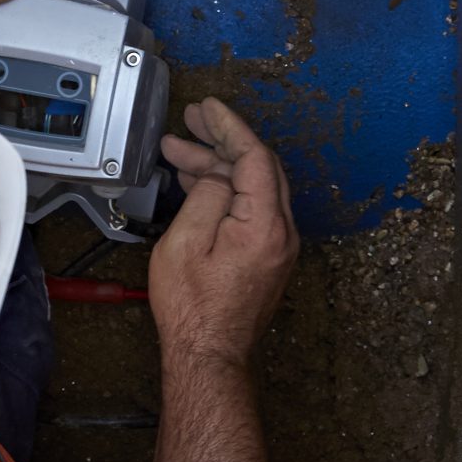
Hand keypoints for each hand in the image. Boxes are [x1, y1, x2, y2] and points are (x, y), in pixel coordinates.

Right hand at [150, 99, 298, 373]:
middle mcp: (281, 232)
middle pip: (258, 168)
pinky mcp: (268, 255)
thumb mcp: (184, 243)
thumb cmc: (193, 308)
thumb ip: (207, 198)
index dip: (229, 127)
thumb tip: (217, 177)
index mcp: (263, 225)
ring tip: (180, 152)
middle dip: (222, 141)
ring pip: (255, 187)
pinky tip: (199, 183)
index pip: (254, 157)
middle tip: (190, 122)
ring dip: (219, 166)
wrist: (208, 353)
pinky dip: (226, 189)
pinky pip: (252, 208)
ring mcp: (278, 245)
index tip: (207, 108)